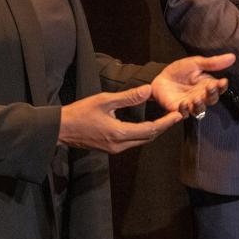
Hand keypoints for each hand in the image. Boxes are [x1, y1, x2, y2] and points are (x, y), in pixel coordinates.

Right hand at [59, 85, 182, 153]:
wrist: (60, 129)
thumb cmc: (80, 113)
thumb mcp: (104, 100)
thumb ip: (128, 97)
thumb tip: (148, 90)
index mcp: (119, 133)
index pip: (150, 130)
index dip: (166, 123)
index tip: (178, 115)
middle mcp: (119, 145)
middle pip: (148, 137)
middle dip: (163, 127)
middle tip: (176, 116)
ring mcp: (114, 149)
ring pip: (141, 141)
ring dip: (154, 131)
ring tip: (166, 120)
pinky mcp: (110, 148)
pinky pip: (132, 142)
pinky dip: (143, 133)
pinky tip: (148, 125)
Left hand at [152, 53, 234, 117]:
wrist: (160, 78)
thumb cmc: (179, 70)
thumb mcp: (196, 63)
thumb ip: (213, 63)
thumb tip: (233, 57)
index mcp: (207, 85)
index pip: (219, 88)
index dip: (222, 86)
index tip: (223, 81)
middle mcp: (202, 96)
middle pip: (212, 100)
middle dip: (212, 95)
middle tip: (210, 87)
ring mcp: (191, 104)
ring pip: (200, 110)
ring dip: (200, 105)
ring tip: (196, 98)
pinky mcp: (179, 109)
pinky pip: (184, 114)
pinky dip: (184, 111)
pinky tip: (183, 103)